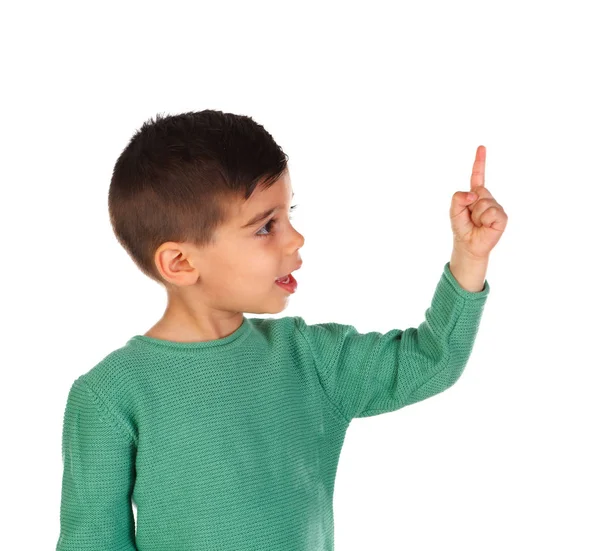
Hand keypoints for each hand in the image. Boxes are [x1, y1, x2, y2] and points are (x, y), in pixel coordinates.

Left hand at [449, 145, 507, 259]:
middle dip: (470, 205)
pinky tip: (485, 226)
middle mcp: (487, 198)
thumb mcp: (453, 211)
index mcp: (475, 194)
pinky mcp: (502, 216)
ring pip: (484, 203)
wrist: (468, 244)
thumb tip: (474, 194)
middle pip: (478, 192)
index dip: (479, 161)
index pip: (478, 175)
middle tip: (471, 217)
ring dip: (477, 215)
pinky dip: (485, 220)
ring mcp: (495, 206)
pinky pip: (492, 212)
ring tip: (477, 223)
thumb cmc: (462, 227)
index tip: (481, 147)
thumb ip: (458, 198)